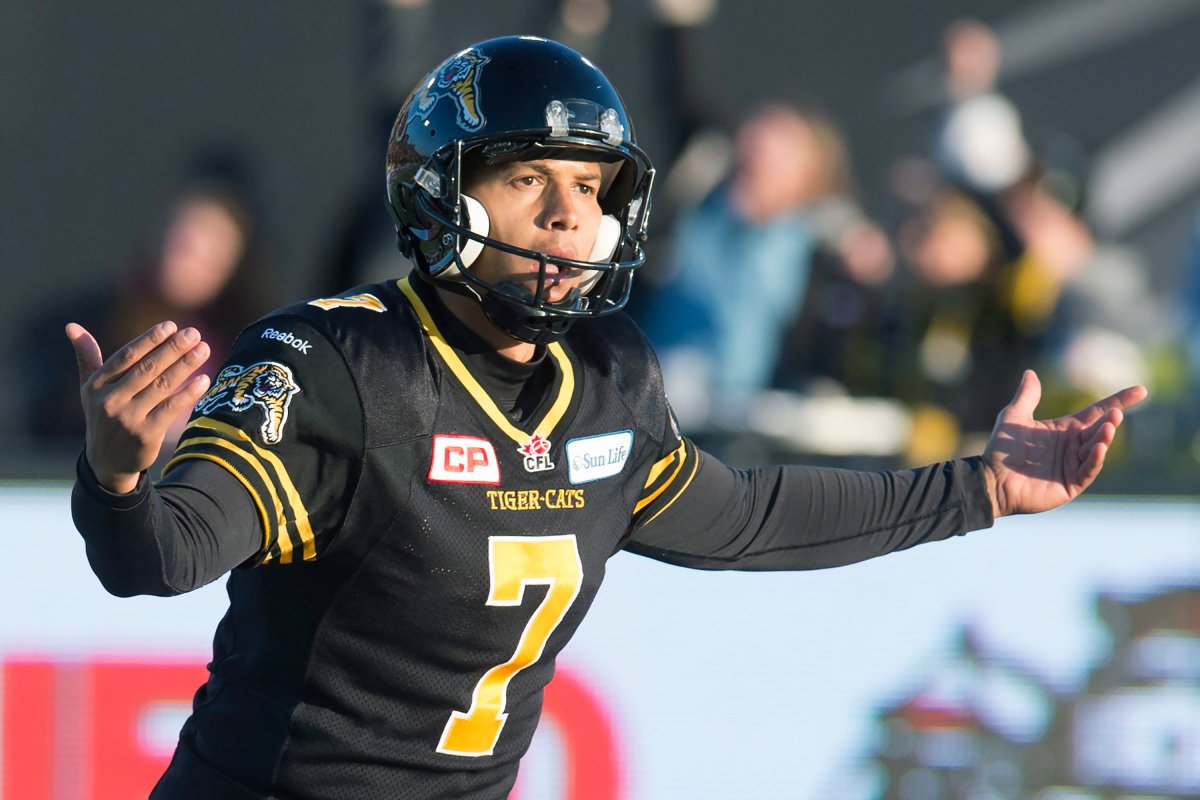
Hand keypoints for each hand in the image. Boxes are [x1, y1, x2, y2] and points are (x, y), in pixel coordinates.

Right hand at [67, 321, 210, 493]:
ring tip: (203, 349)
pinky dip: (188, 393)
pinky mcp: (145, 434)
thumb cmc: (103, 415)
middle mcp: (110, 400)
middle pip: (147, 369)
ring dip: (185, 366)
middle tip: (194, 333)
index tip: (171, 326)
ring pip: (161, 386)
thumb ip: (87, 357)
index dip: (149, 340)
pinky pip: (171, 409)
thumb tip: (72, 326)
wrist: (106, 462)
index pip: (126, 356)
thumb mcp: (89, 388)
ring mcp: (128, 418)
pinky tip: (204, 379)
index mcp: (97, 384)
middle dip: (172, 349)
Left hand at [982, 369, 1146, 517]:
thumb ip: (1026, 396)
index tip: (1141, 391)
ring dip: (1104, 438)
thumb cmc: (1001, 450)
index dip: (1117, 401)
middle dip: (1110, 422)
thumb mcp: (1013, 417)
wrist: (991, 480)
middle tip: (1115, 413)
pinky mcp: (1071, 484)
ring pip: (1096, 449)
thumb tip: (1030, 372)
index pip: (1096, 411)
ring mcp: (1074, 465)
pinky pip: (1087, 470)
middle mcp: (1073, 446)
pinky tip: (1099, 447)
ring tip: (1108, 426)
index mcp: (1065, 429)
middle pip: (1099, 430)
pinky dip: (1095, 459)